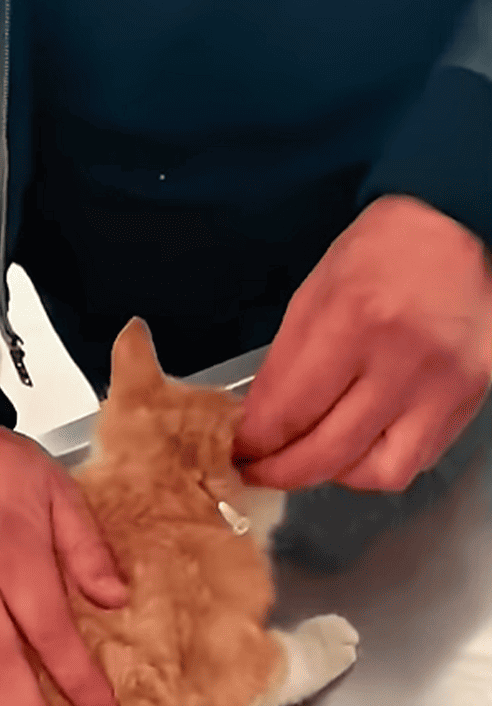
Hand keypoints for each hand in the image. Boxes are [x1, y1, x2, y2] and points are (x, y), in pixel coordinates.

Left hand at [234, 195, 491, 490]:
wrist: (456, 229)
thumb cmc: (379, 255)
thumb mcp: (314, 296)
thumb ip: (283, 365)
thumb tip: (257, 425)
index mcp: (354, 320)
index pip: (290, 410)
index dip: (255, 442)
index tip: (238, 452)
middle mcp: (403, 360)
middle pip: (328, 452)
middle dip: (280, 472)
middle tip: (258, 471)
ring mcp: (442, 387)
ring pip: (376, 473)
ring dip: (332, 476)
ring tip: (309, 460)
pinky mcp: (467, 401)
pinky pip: (415, 461)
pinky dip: (376, 466)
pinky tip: (355, 449)